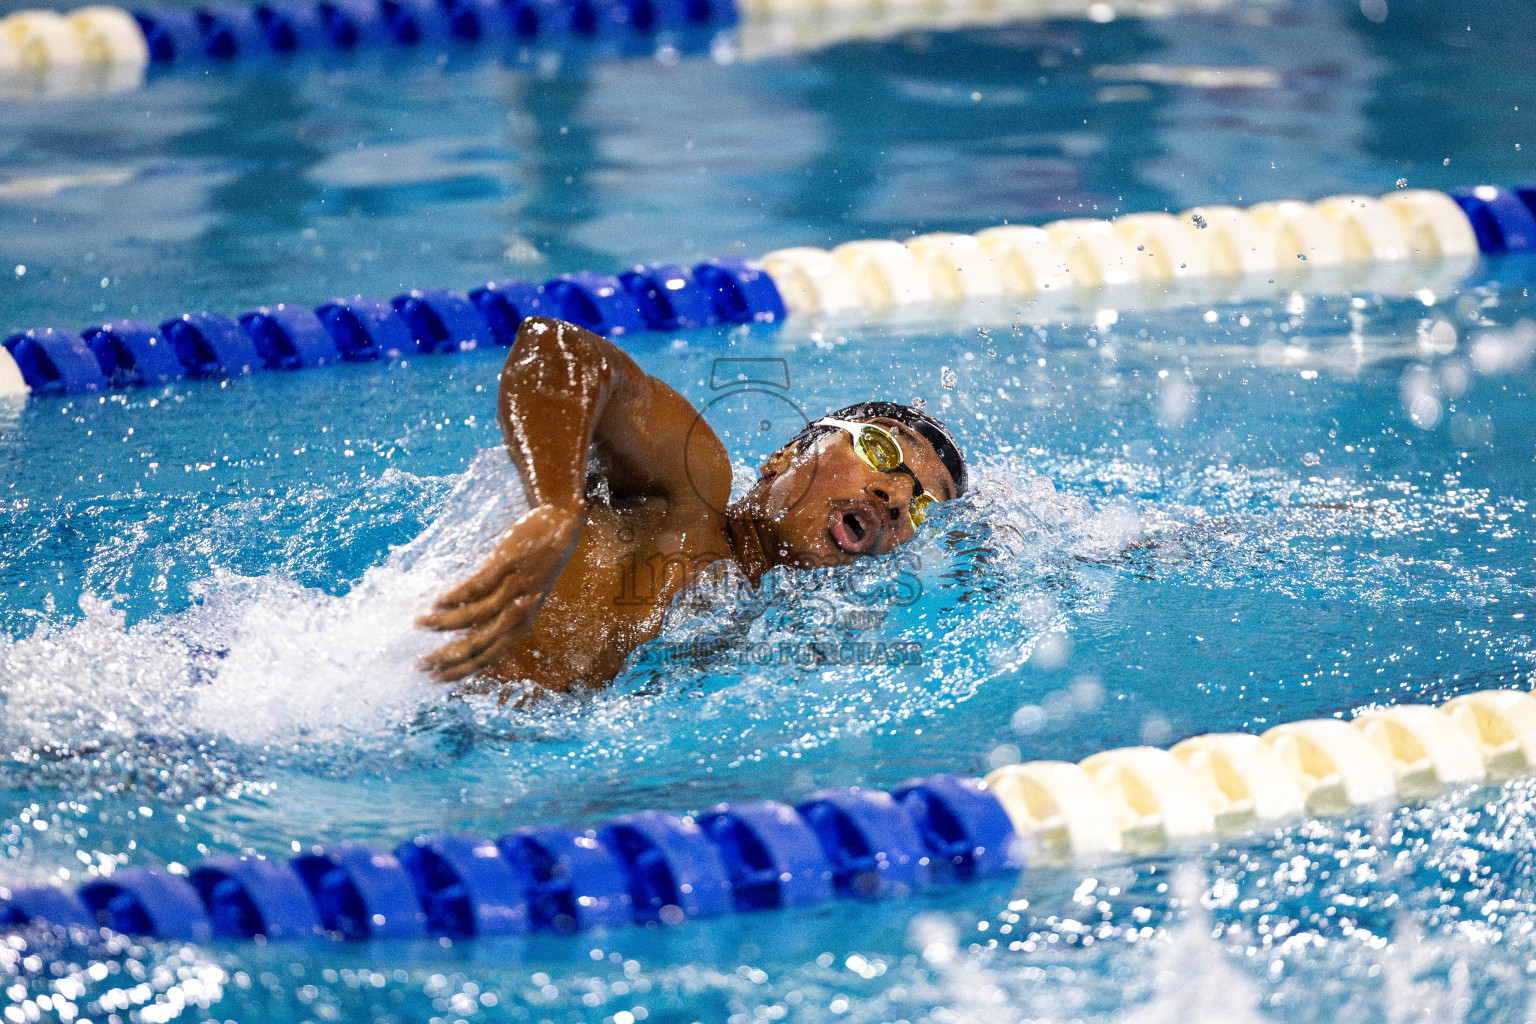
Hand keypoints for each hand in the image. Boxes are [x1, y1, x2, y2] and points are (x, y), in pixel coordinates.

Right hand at [416, 504, 582, 681]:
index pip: (488, 658)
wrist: (561, 527)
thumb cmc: (538, 565)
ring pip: (475, 616)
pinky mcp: (506, 566)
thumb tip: (467, 633)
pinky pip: (477, 587)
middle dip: (446, 657)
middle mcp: (518, 612)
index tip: (433, 679)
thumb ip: (502, 617)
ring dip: (443, 623)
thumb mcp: (525, 599)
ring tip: (419, 624)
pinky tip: (436, 602)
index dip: (460, 670)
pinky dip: (455, 596)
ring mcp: (513, 589)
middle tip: (420, 663)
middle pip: (478, 644)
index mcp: (521, 625)